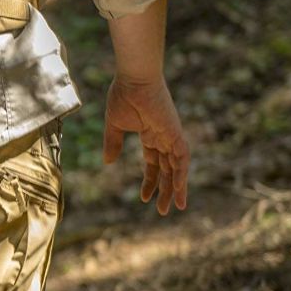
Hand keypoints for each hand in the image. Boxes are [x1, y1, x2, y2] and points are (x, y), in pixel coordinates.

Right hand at [103, 76, 189, 214]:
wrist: (134, 79)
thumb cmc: (123, 96)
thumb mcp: (114, 126)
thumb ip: (112, 144)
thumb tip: (108, 163)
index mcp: (150, 135)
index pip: (153, 163)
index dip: (150, 181)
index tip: (144, 198)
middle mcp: (164, 137)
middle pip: (167, 170)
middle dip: (165, 190)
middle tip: (163, 211)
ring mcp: (171, 136)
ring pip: (177, 168)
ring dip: (175, 188)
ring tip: (174, 207)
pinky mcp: (176, 133)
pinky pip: (182, 158)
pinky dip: (181, 174)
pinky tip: (179, 189)